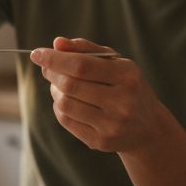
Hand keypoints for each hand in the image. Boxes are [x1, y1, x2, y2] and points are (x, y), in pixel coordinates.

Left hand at [30, 36, 160, 153]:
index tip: (36, 53)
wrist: (149, 128)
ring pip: (65, 104)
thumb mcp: (115, 63)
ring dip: (55, 92)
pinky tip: (67, 102)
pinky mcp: (101, 142)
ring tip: (61, 86)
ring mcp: (112, 125)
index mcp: (128, 75)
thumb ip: (86, 49)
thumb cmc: (127, 87)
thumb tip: (57, 43)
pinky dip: (59, 108)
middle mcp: (122, 101)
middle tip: (47, 68)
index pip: (82, 65)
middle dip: (52, 73)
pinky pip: (66, 121)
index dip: (55, 59)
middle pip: (70, 85)